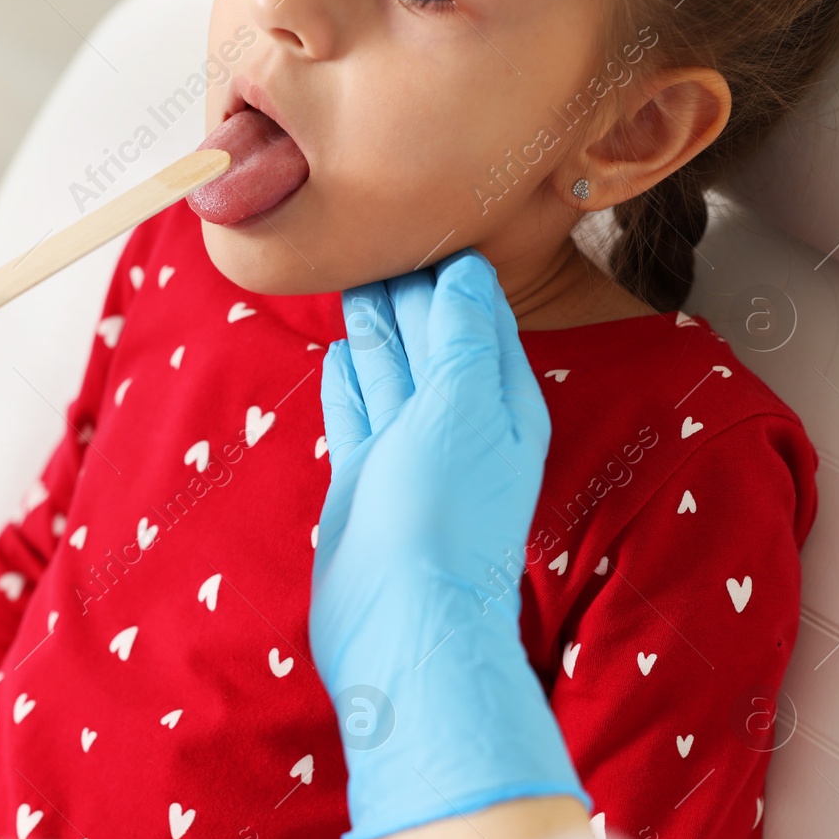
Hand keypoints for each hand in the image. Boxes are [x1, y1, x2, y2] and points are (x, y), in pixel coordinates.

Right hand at [311, 251, 589, 838]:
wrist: (404, 625)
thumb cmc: (444, 517)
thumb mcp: (465, 406)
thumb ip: (463, 335)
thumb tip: (465, 269)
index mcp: (499, 399)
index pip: (474, 312)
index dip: (446, 266)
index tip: (417, 214)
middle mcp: (457, 421)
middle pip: (430, 335)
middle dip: (407, 288)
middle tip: (375, 231)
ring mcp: (408, 453)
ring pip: (390, 369)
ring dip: (375, 325)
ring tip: (354, 276)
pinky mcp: (365, 481)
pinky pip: (358, 411)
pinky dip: (350, 379)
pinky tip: (339, 355)